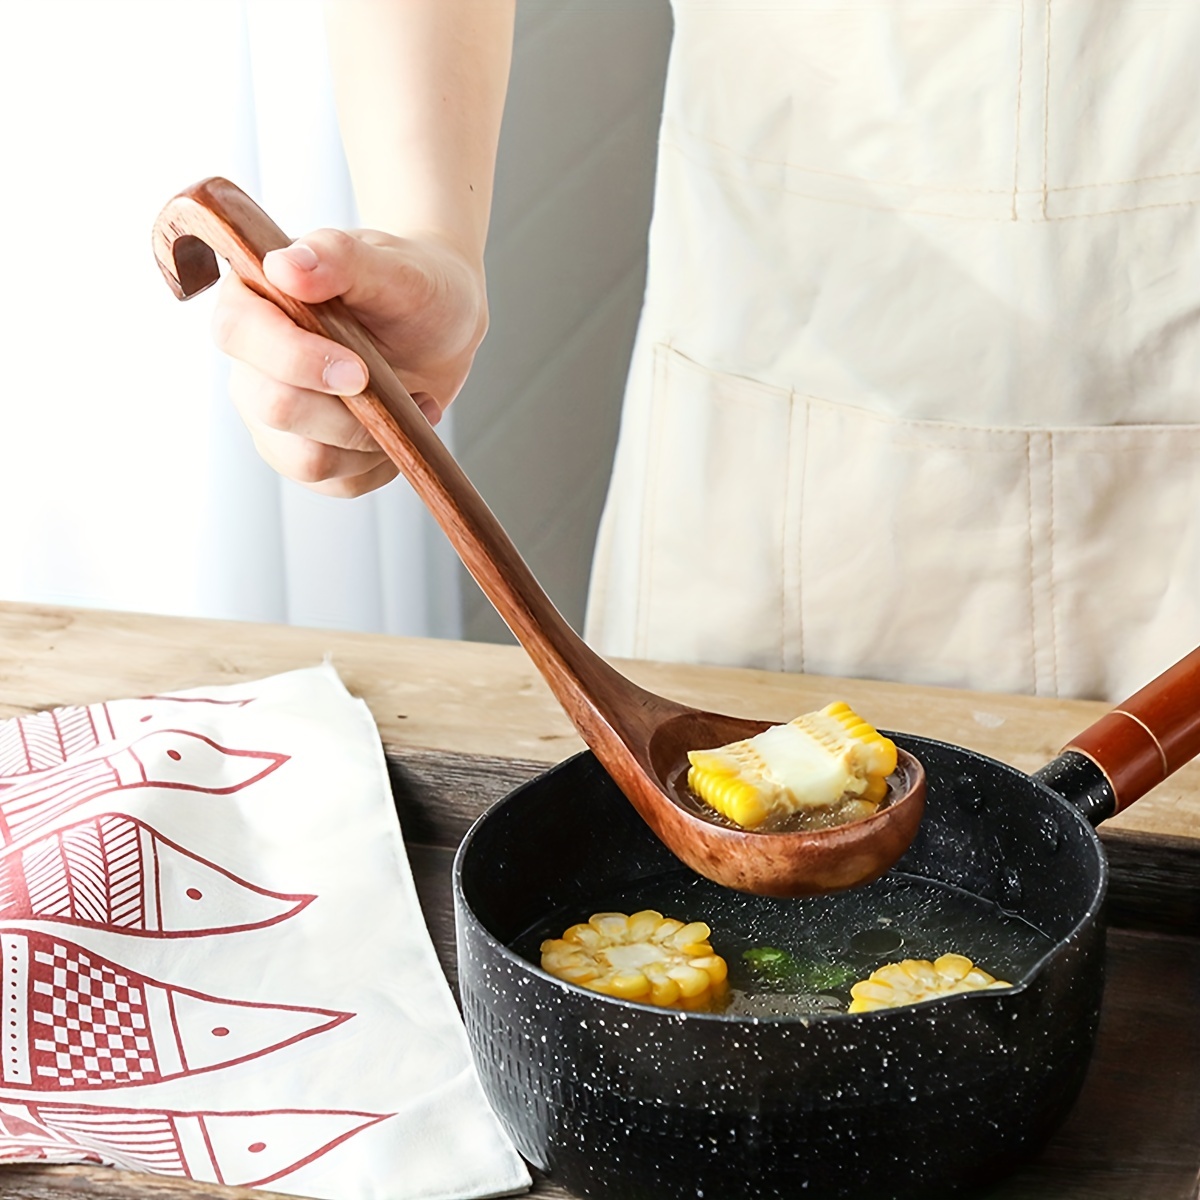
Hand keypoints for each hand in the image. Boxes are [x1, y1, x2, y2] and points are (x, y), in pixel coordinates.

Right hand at [212, 228, 486, 497]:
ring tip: (407, 403)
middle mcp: (249, 360)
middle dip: (346, 412)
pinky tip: (398, 427)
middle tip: (396, 390)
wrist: (440, 328)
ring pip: (304, 458)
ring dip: (369, 441)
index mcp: (253, 297)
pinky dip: (378, 465)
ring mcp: (270, 411)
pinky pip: (333, 483)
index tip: (359, 371)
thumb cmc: (414, 289)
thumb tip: (285, 265)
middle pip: (271, 406)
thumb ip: (341, 258)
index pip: (238, 334)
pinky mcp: (300, 453)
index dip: (296, 360)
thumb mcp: (395, 266)